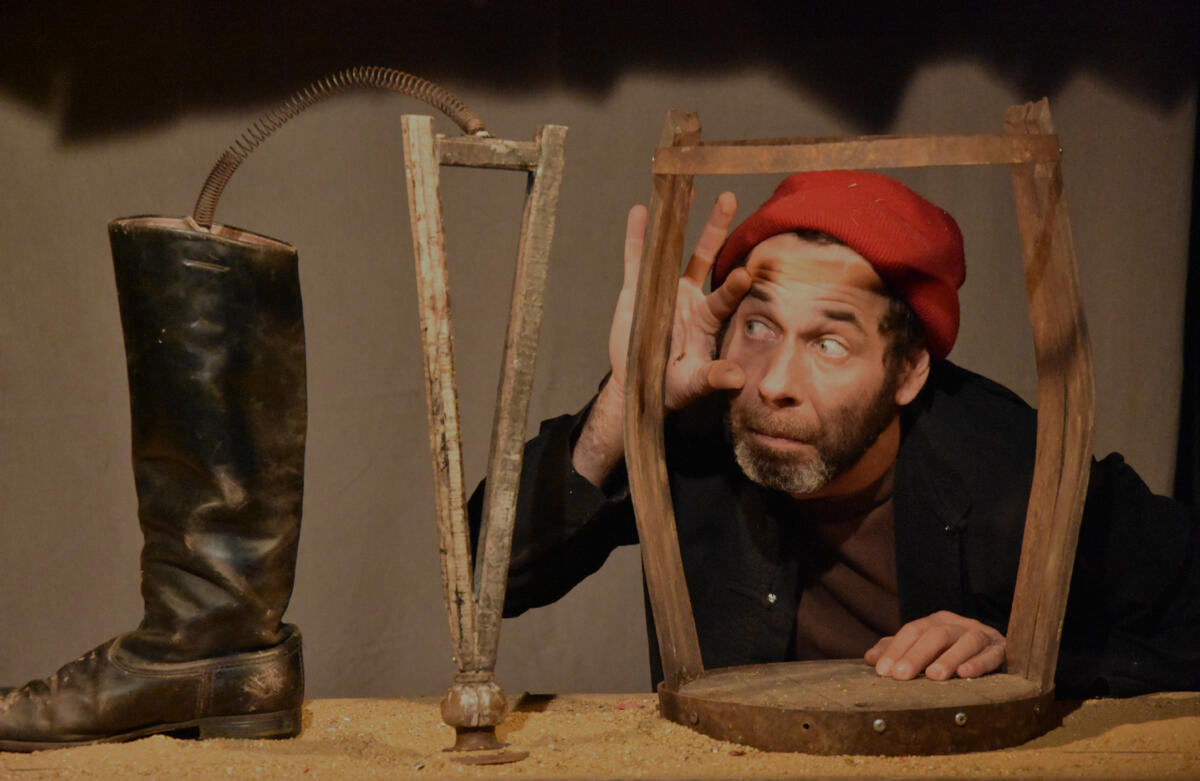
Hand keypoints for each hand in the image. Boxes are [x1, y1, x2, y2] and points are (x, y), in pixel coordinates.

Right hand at [611, 193, 749, 408]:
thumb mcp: (693, 383)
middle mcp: (690, 296)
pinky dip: (637, 236)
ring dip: (679, 221)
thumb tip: (738, 379)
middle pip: (706, 257)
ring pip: (674, 249)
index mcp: (707, 317)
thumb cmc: (673, 387)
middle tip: (730, 199)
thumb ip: (714, 378)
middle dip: (717, 229)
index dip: (733, 286)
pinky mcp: (637, 289)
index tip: (745, 273)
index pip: (724, 297)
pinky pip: (637, 258)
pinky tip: (641, 211)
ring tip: (686, 188)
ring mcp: (664, 289)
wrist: (639, 385)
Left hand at [864, 610, 1004, 680]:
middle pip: (936, 634)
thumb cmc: (952, 651)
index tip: (882, 671)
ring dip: (948, 658)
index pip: (912, 630)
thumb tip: (869, 658)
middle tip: (901, 676)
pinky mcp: (1001, 649)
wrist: (996, 648)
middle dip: (916, 655)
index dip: (896, 649)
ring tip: (933, 676)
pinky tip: (965, 674)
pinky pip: (992, 654)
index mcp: (936, 621)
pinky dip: (979, 663)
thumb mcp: (923, 648)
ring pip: (965, 641)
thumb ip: (897, 650)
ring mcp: (981, 634)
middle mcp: (957, 624)